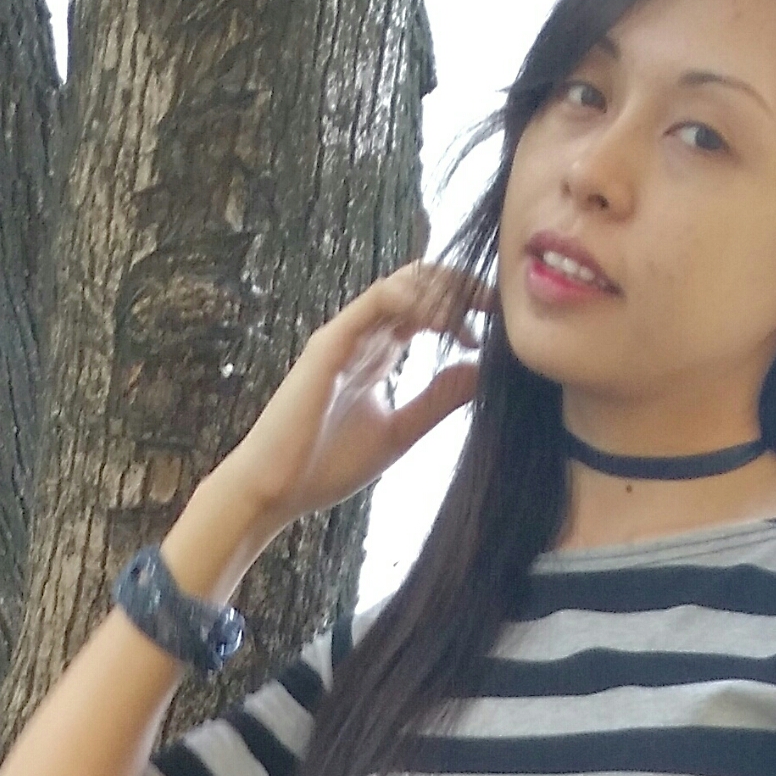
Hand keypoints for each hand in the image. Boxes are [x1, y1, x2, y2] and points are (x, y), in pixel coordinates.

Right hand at [227, 262, 492, 532]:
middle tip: (500, 305)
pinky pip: (378, 300)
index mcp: (378, 353)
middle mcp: (364, 336)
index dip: (466, 306)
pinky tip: (446, 321)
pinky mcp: (330, 342)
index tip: (500, 323)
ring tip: (477, 315)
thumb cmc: (324, 467)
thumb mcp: (398, 434)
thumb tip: (481, 372)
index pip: (428, 307)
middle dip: (463, 287)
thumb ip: (436, 401)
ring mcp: (346, 334)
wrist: (275, 492)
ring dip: (445, 291)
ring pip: (404, 283)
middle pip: (420, 284)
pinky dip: (415, 300)